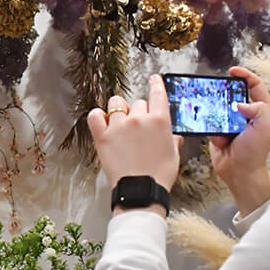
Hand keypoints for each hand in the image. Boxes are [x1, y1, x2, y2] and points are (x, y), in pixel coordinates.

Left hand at [87, 75, 182, 210]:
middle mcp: (139, 119)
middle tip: (138, 128)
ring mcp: (119, 126)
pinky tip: (102, 121)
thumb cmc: (159, 176)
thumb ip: (173, 140)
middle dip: (139, 112)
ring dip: (119, 110)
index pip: (157, 93)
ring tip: (120, 123)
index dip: (155, 84)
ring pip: (116, 103)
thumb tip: (174, 136)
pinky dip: (98, 116)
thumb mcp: (173, 155)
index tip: (153, 79)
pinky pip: (95, 116)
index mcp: (160, 121)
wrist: (141, 190)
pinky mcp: (103, 136)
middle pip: (138, 103)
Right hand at [208, 66, 269, 215]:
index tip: (233, 71)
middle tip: (218, 94)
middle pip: (233, 94)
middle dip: (225, 95)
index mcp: (262, 111)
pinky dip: (212, 129)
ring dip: (217, 114)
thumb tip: (240, 103)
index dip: (245, 75)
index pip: (255, 86)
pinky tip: (219, 139)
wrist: (239, 173)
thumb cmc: (255, 152)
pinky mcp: (218, 132)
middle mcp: (246, 115)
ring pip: (219, 108)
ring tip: (220, 123)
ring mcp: (231, 123)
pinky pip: (211, 123)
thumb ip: (259, 109)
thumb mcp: (265, 127)